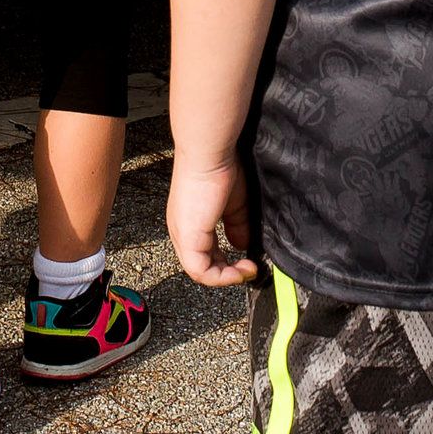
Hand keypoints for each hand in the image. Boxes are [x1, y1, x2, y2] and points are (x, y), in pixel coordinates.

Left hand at [167, 154, 256, 287]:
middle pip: (202, 266)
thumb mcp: (234, 205)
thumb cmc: (220, 169)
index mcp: (190, 222)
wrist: (210, 155)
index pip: (205, 254)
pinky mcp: (187, 239)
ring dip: (227, 277)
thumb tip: (242, 246)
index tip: (248, 262)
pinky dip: (222, 277)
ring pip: (200, 273)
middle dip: (229, 273)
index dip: (227, 264)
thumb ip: (237, 226)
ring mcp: (182, 236)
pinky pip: (200, 272)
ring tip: (248, 270)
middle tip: (250, 269)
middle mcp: (182, 231)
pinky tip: (240, 270)